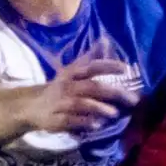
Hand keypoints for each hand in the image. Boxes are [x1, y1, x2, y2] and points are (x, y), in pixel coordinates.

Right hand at [25, 54, 139, 133]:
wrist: (32, 105)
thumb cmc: (61, 87)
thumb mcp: (72, 71)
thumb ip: (90, 58)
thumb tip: (105, 39)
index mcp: (72, 73)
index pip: (91, 67)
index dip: (108, 66)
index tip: (126, 68)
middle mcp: (67, 87)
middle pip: (91, 87)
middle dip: (113, 92)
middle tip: (133, 99)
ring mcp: (60, 104)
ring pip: (80, 104)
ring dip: (98, 108)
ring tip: (115, 113)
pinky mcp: (56, 120)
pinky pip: (70, 121)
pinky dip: (83, 123)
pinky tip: (97, 125)